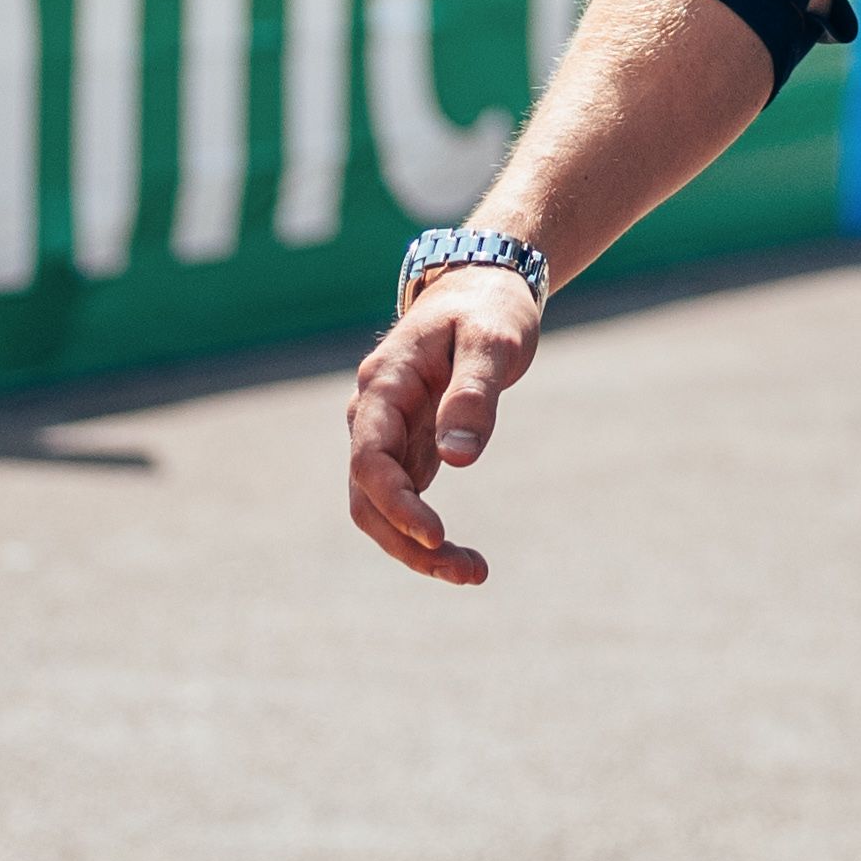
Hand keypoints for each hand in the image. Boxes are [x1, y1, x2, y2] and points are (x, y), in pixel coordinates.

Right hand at [341, 268, 545, 584]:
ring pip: (380, 506)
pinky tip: (462, 558)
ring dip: (416, 546)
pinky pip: (403, 500)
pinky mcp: (407, 447)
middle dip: (408, 540)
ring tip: (474, 573)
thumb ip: (474, 395)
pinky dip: (425, 533)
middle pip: (367, 495)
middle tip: (468, 571)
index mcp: (384, 385)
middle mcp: (373, 414)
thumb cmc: (488, 309)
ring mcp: (386, 433)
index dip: (397, 502)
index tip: (438, 534)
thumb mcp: (492, 341)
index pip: (370, 458)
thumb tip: (457, 460)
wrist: (480, 287)